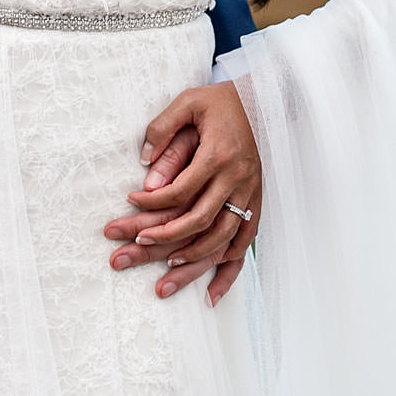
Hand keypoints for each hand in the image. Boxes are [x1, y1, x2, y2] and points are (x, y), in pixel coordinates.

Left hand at [105, 84, 260, 305]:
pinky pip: (245, 245)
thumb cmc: (221, 102)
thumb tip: (144, 166)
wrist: (267, 101)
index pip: (181, 190)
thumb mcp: (188, 103)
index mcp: (218, 155)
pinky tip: (211, 294)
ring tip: (163, 276)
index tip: (128, 204)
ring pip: (222, 240)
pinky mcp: (256, 205)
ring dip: (192, 261)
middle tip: (129, 250)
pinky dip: (229, 272)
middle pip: (198, 221)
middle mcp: (237, 181)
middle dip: (161, 240)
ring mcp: (249, 196)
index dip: (152, 202)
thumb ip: (163, 129)